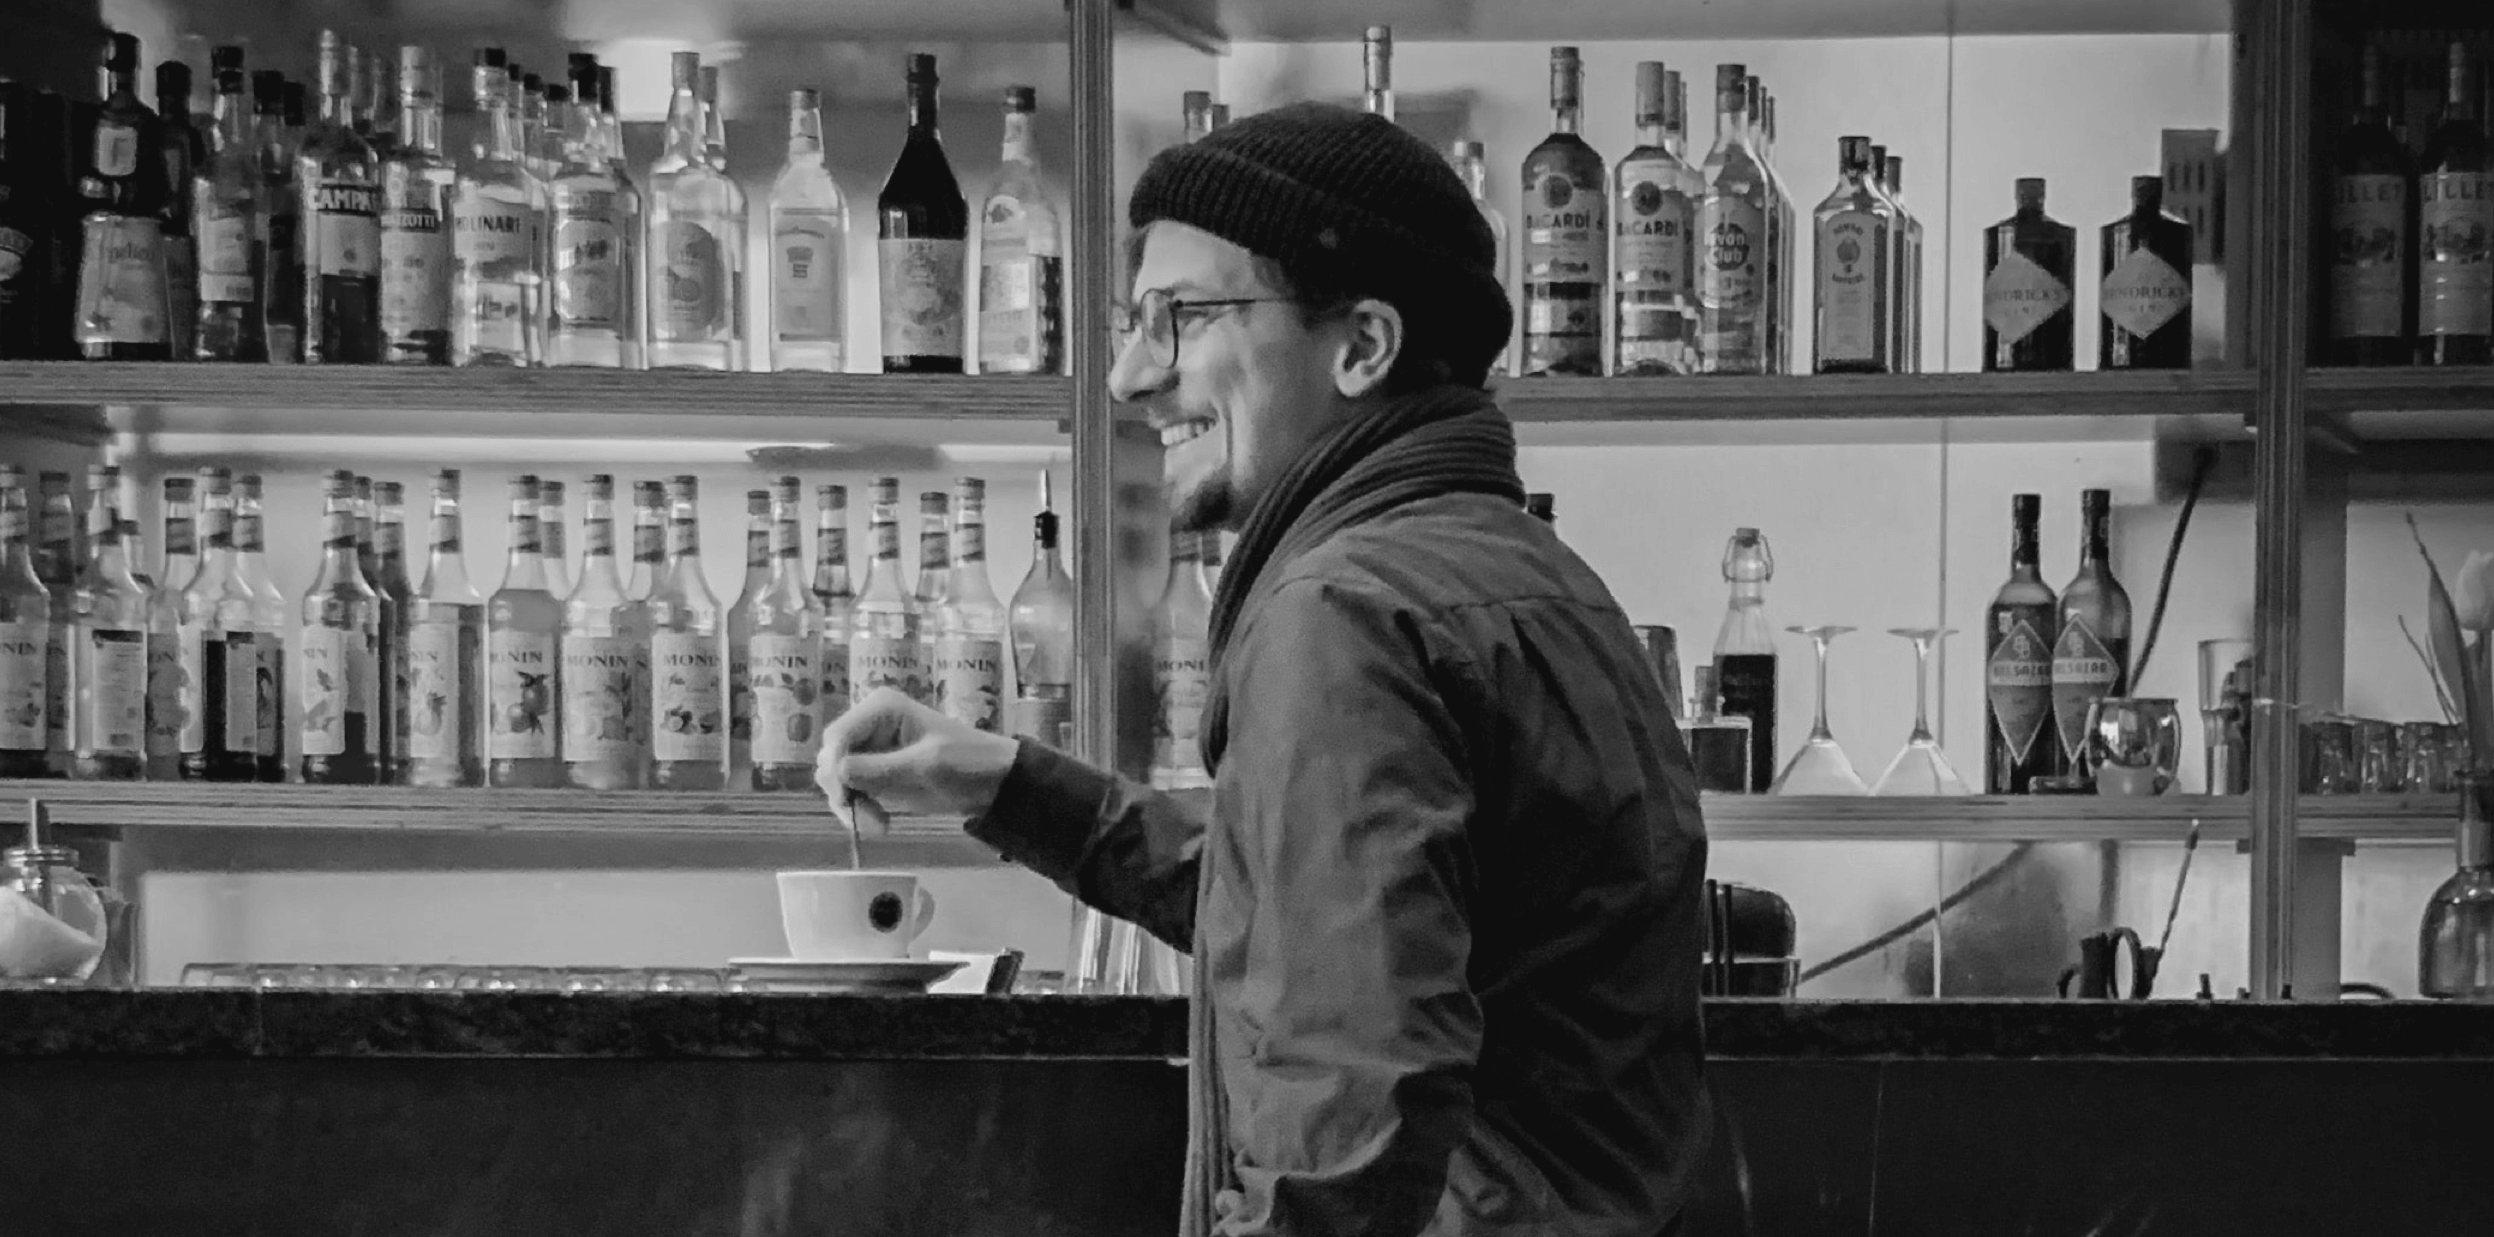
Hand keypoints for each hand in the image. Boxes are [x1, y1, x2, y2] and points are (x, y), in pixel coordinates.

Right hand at [817, 687, 1020, 820]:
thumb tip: (836, 771)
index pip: (838, 735)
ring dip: (850, 804)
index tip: (845, 799)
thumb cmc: (967, 764)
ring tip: (878, 825)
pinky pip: (850, 791)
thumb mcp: (926, 766)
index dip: (835, 766)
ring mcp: (870, 748)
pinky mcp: (875, 772)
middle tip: (864, 817)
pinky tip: (879, 823)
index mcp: (881, 708)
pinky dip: (858, 809)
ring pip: (836, 777)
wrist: (993, 783)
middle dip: (842, 789)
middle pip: (831, 756)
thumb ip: (880, 769)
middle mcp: (869, 724)